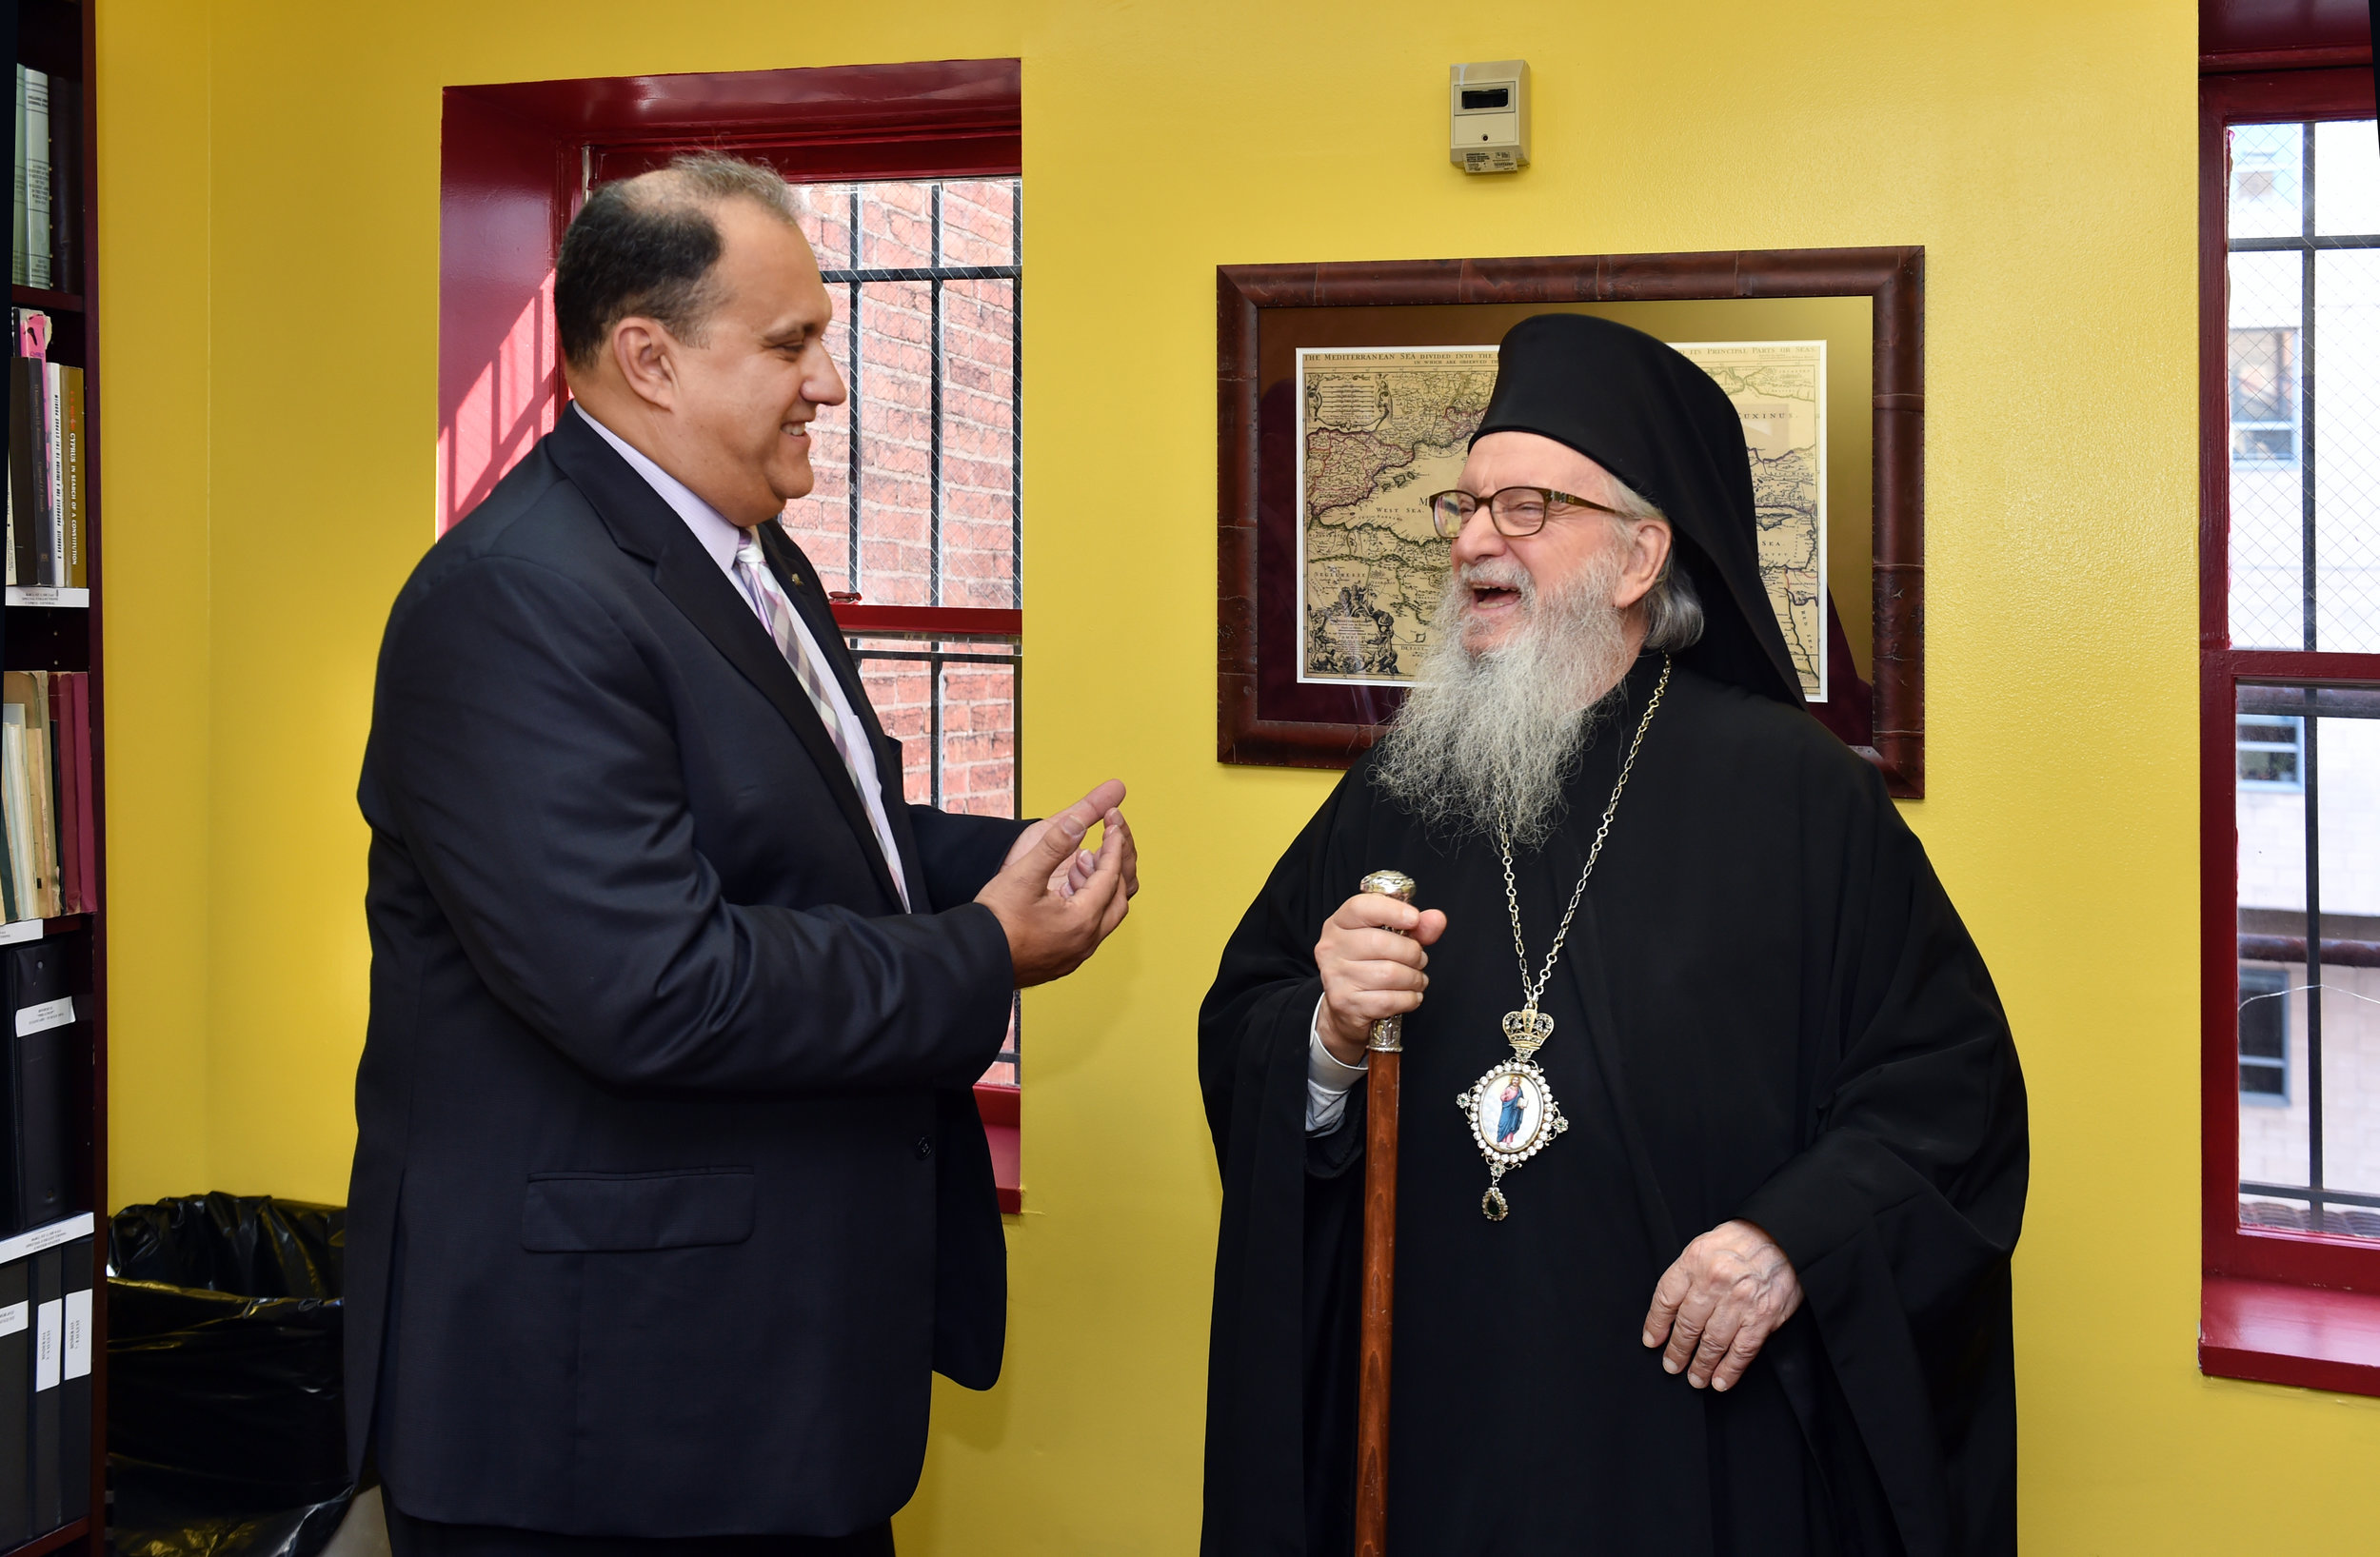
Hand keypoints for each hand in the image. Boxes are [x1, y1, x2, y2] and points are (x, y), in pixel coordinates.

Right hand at [977, 780, 1135, 986]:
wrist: (974, 960)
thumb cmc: (995, 922)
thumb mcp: (1024, 875)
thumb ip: (1054, 846)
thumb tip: (1078, 823)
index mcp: (1082, 919)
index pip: (1111, 875)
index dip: (1113, 847)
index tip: (1113, 827)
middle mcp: (1086, 941)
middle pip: (1118, 898)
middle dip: (1113, 868)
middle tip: (1103, 844)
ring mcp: (1076, 954)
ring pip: (1104, 915)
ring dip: (1099, 887)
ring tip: (1079, 863)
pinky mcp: (1064, 959)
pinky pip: (1088, 929)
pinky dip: (1087, 905)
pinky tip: (1066, 890)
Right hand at [1313, 893, 1448, 1064]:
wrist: (1345, 1009)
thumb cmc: (1369, 967)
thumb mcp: (1389, 939)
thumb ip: (1415, 927)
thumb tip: (1437, 919)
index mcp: (1339, 924)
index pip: (1360, 907)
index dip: (1391, 910)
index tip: (1414, 919)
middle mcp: (1331, 948)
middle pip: (1381, 943)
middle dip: (1412, 953)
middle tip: (1419, 960)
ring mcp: (1335, 977)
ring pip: (1389, 974)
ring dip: (1414, 978)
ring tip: (1416, 979)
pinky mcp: (1345, 1003)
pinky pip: (1390, 1000)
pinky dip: (1409, 999)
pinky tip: (1409, 996)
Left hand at [1641, 1219, 1802, 1391]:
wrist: (1785, 1236)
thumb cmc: (1742, 1241)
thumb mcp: (1705, 1245)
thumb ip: (1688, 1274)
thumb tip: (1670, 1309)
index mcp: (1695, 1261)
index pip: (1666, 1299)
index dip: (1656, 1324)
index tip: (1652, 1341)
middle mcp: (1714, 1281)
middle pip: (1688, 1325)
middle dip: (1678, 1351)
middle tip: (1672, 1366)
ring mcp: (1739, 1301)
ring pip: (1713, 1342)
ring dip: (1702, 1365)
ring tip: (1695, 1378)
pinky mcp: (1763, 1317)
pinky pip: (1742, 1350)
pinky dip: (1730, 1370)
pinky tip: (1721, 1381)